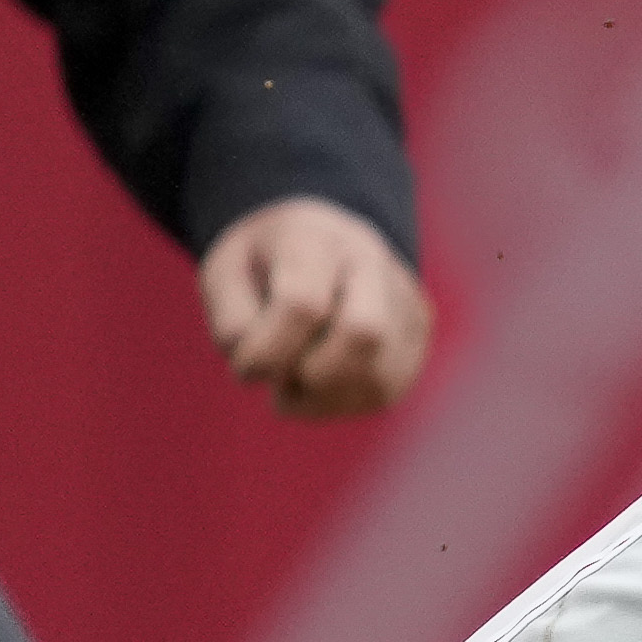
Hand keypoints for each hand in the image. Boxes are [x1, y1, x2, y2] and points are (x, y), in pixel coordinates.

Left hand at [199, 196, 431, 420]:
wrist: (318, 240)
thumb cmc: (263, 264)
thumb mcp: (224, 274)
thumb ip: (233, 319)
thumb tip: (263, 368)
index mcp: (317, 240)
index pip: (302, 305)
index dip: (267, 351)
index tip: (244, 366)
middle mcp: (372, 263)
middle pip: (364, 333)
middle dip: (311, 374)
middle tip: (281, 375)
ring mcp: (403, 298)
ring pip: (378, 374)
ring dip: (323, 397)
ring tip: (294, 379)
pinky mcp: (417, 334)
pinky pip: (384, 390)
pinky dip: (340, 401)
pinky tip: (317, 384)